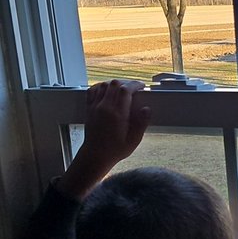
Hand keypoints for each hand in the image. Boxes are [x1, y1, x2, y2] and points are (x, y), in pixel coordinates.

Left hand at [58, 79, 150, 200]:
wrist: (95, 155)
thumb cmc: (115, 149)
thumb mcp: (133, 140)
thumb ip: (141, 123)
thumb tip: (147, 109)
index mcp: (117, 114)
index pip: (125, 90)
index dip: (135, 84)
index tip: (142, 86)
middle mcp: (104, 107)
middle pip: (114, 84)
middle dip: (126, 83)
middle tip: (134, 88)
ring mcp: (95, 107)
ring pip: (103, 85)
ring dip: (114, 84)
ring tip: (122, 89)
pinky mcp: (89, 109)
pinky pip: (92, 90)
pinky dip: (100, 86)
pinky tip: (107, 90)